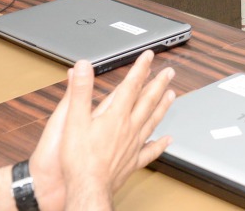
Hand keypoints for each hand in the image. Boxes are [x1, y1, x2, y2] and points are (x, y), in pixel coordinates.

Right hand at [29, 54, 175, 210]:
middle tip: (169, 72)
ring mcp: (133, 145)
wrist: (88, 188)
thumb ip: (79, 91)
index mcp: (115, 116)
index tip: (149, 56)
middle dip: (158, 84)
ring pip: (153, 121)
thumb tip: (83, 67)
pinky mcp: (133, 161)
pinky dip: (160, 144)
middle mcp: (129, 128)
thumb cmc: (79, 159)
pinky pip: (151, 150)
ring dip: (163, 106)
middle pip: (148, 101)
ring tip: (172, 95)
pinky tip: (168, 140)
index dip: (140, 68)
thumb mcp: (73, 120)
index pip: (131, 86)